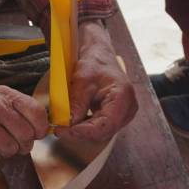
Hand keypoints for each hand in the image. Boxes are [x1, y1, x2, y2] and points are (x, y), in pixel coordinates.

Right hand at [0, 67, 48, 162]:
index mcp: (4, 94)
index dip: (39, 128)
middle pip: (26, 136)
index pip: (37, 113)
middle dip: (21, 145)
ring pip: (10, 149)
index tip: (33, 133)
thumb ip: (18, 109)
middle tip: (10, 141)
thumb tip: (42, 130)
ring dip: (4, 151)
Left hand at [56, 23, 137, 144]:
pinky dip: (87, 126)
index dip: (83, 132)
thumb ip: (76, 103)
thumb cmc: (95, 63)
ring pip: (102, 132)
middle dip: (81, 133)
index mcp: (123, 97)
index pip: (105, 125)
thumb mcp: (81, 81)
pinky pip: (102, 127)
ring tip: (65, 125)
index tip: (64, 130)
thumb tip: (67, 124)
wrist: (100, 55)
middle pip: (104, 131)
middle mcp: (128, 108)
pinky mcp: (117, 115)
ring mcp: (124, 113)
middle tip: (60, 129)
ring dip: (83, 131)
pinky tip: (75, 122)